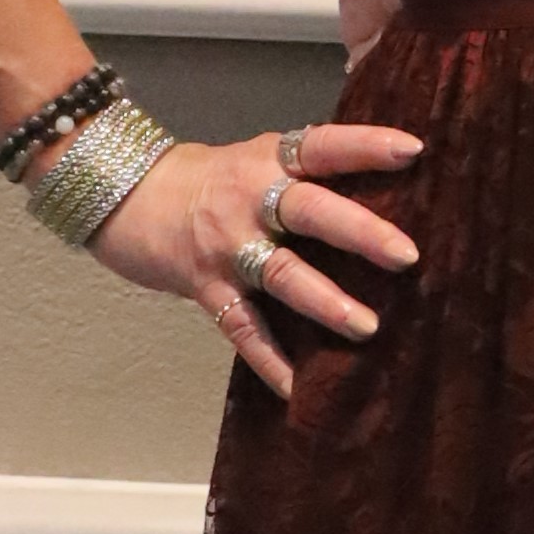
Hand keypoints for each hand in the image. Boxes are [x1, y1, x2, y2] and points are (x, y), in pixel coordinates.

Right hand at [81, 119, 422, 402]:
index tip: (412, 151)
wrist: (121, 192)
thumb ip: (306, 178)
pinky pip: (240, 326)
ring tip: (366, 327)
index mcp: (270, 161)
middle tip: (406, 255)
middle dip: (359, 232)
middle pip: (309, 210)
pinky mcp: (205, 285)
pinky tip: (296, 387)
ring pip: (280, 273)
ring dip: (325, 300)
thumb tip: (384, 202)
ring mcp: (227, 245)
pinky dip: (268, 359)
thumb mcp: (255, 160)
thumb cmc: (206, 180)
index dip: (365, 145)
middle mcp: (250, 199)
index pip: (323, 146)